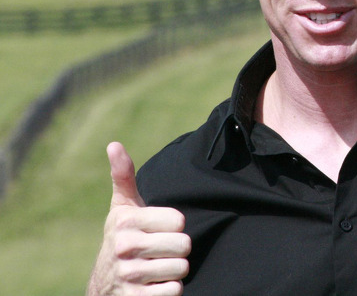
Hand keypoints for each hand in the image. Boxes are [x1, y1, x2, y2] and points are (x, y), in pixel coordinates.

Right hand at [87, 142, 190, 295]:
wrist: (103, 286)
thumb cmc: (122, 239)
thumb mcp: (122, 209)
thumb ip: (123, 177)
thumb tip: (114, 144)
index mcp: (127, 222)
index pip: (179, 221)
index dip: (175, 226)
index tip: (159, 229)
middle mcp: (126, 248)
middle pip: (184, 246)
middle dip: (177, 250)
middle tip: (161, 251)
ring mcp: (130, 276)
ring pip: (181, 269)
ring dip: (174, 271)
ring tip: (157, 268)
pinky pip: (175, 291)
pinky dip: (170, 290)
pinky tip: (154, 286)